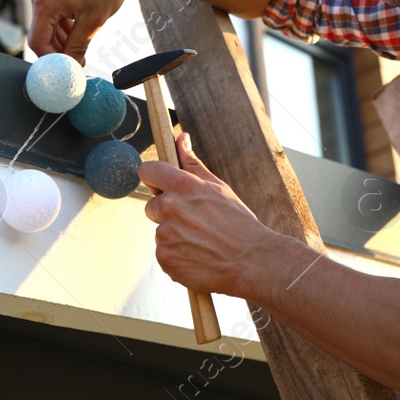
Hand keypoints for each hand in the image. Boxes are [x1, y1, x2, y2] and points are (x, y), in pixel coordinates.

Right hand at [26, 0, 140, 61]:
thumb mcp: (94, 21)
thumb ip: (76, 46)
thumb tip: (69, 66)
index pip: (37, 41)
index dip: (51, 60)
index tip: (66, 69)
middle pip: (40, 31)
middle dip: (58, 48)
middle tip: (78, 60)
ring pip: (45, 20)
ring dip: (61, 34)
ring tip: (82, 41)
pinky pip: (49, 6)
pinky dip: (62, 19)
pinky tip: (79, 23)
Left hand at [140, 133, 275, 296]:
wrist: (251, 260)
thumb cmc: (238, 223)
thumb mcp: (217, 187)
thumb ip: (192, 164)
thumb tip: (181, 139)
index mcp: (181, 186)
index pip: (147, 171)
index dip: (154, 178)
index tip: (161, 185)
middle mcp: (169, 208)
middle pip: (152, 206)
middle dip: (168, 212)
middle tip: (195, 221)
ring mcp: (165, 236)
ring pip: (161, 232)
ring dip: (175, 236)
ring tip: (202, 241)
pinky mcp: (165, 259)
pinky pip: (164, 254)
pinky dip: (177, 256)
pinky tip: (198, 255)